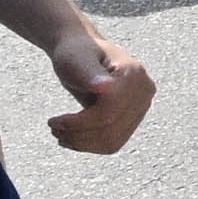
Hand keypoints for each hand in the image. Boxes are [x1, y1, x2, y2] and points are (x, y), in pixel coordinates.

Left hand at [39, 34, 153, 156]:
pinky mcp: (134, 119)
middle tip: (53, 129)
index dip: (79, 123)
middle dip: (78, 134)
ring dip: (82, 143)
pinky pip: (113, 143)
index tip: (52, 121)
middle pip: (111, 129)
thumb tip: (105, 86)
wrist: (82, 53)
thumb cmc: (75, 53)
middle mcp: (144, 92)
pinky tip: (71, 138)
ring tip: (60, 134)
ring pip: (112, 141)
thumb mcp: (75, 59)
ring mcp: (142, 107)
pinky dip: (89, 145)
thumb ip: (88, 72)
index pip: (108, 113)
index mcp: (133, 74)